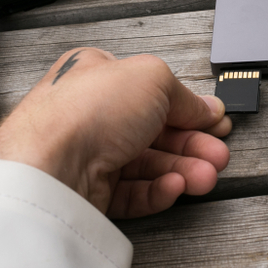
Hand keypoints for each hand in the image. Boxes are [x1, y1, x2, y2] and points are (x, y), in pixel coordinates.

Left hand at [0, 49, 231, 217]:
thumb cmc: (84, 111)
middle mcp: (91, 113)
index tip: (214, 121)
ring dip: (182, 169)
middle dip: (191, 144)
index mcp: (98, 75)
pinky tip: (175, 186)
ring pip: (146, 164)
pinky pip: (131, 192)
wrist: (49, 167)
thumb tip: (205, 107)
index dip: (187, 107)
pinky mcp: (88, 191)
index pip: (152, 92)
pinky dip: (157, 190)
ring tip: (205, 177)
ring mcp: (89, 154)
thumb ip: (184, 94)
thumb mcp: (152, 78)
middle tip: (217, 154)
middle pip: (154, 131)